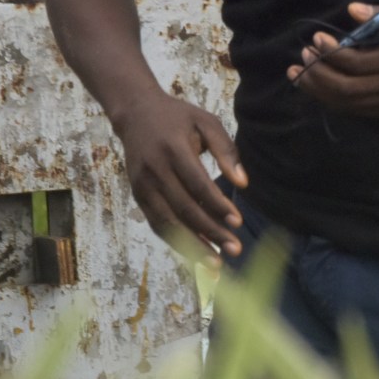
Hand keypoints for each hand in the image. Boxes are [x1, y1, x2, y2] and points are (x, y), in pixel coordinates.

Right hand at [110, 94, 247, 257]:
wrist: (135, 113)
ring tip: (215, 264)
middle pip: (184, 209)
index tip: (237, 222)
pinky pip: (157, 224)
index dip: (217, 206)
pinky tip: (196, 253)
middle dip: (210, 233)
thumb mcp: (206, 122)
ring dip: (192, 246)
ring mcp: (143, 186)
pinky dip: (176, 241)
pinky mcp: (137, 196)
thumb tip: (243, 183)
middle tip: (234, 250)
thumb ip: (226, 149)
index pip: (198, 184)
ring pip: (168, 223)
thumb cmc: (178, 118)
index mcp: (173, 150)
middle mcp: (154, 171)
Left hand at [290, 3, 378, 117]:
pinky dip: (336, 102)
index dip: (330, 52)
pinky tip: (323, 90)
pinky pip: (359, 111)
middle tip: (303, 57)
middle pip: (345, 88)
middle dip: (318, 74)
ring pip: (349, 104)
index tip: (317, 38)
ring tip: (301, 76)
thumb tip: (352, 11)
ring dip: (320, 91)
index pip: (356, 62)